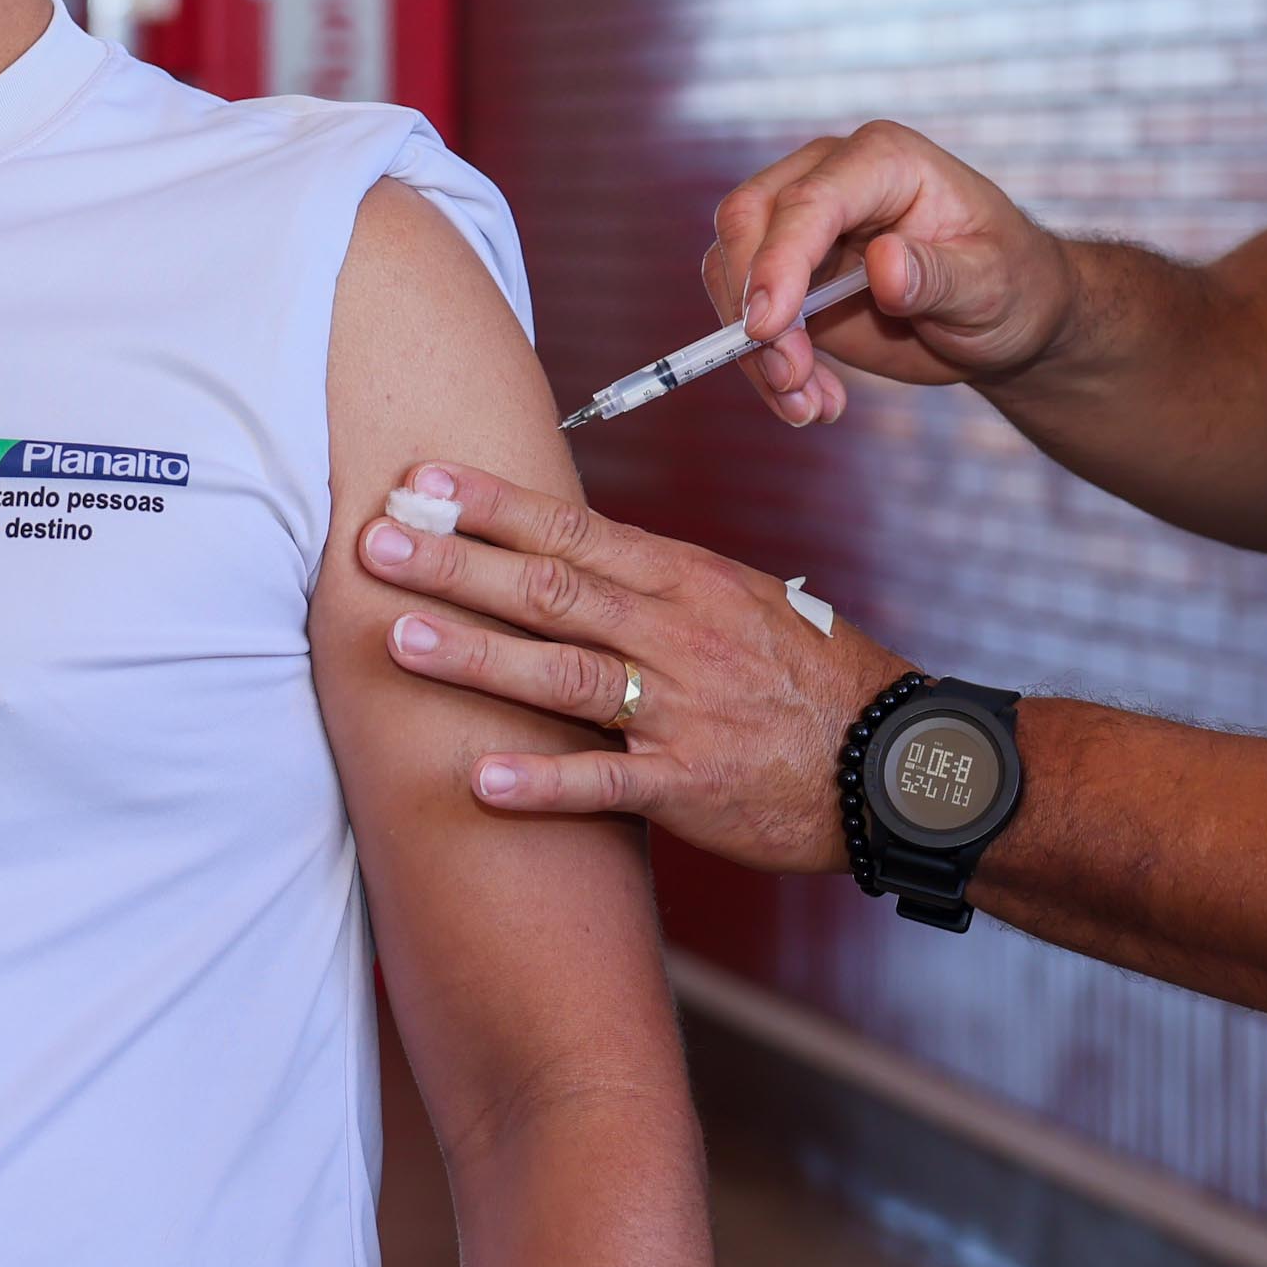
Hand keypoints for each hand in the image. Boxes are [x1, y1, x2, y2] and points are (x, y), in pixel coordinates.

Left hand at [360, 465, 908, 873]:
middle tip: (376, 544)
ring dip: (477, 656)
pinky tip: (480, 779)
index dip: (491, 506)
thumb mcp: (736, 598)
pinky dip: (543, 782)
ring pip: (564, 673)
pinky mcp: (688, 784)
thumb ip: (650, 578)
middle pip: (549, 589)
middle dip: (456, 566)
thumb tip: (563, 545)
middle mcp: (674, 634)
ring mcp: (680, 709)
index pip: (571, 529)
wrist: (890, 760)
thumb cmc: (804, 673)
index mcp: (682, 579)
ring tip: (400, 641)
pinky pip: (605, 782)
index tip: (420, 481)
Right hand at [702, 122, 1081, 429]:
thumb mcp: (991, 286)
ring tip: (809, 407)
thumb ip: (938, 275)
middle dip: (753, 307)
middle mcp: (831, 178)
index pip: (810, 199)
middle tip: (791, 380)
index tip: (769, 329)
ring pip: (731, 270)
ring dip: (754, 349)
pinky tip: (812, 403)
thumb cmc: (1011, 285)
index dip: (779, 260)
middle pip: (747, 221)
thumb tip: (883, 263)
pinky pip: (745, 311)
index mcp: (884, 161)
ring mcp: (802, 224)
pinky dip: (761, 364)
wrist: (1004, 317)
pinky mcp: (787, 273)